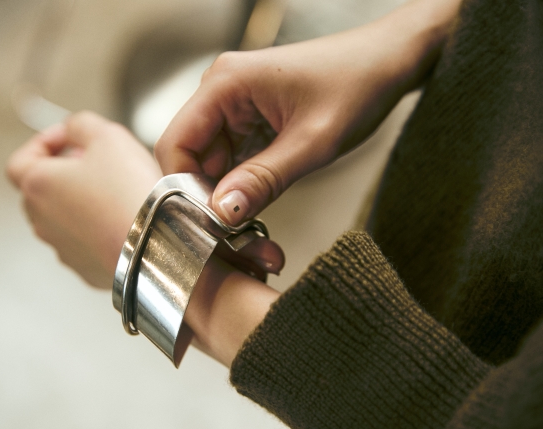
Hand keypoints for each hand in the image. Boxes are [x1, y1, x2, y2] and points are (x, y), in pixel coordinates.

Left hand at [7, 111, 282, 366]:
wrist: (156, 246)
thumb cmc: (129, 191)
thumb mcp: (107, 136)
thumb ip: (80, 124)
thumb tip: (72, 130)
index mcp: (38, 185)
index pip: (19, 162)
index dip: (42, 144)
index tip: (68, 139)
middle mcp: (42, 221)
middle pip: (42, 191)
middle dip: (65, 173)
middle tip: (96, 162)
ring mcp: (63, 249)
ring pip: (64, 219)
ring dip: (82, 202)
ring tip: (115, 191)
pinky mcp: (86, 270)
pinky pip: (85, 243)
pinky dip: (98, 229)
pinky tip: (124, 220)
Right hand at [155, 0, 459, 224]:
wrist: (390, 62)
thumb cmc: (359, 85)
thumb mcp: (313, 142)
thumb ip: (264, 179)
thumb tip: (221, 212)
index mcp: (226, 83)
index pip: (176, 144)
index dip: (185, 187)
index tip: (208, 222)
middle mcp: (221, 89)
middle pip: (190, 155)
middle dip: (209, 193)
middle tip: (237, 228)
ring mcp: (235, 102)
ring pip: (210, 160)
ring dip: (228, 190)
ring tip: (256, 212)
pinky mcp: (249, 115)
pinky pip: (232, 155)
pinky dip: (243, 180)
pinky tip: (263, 193)